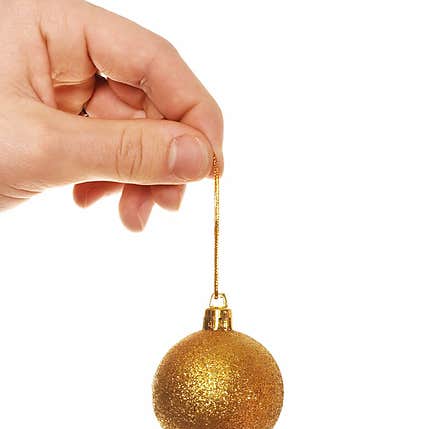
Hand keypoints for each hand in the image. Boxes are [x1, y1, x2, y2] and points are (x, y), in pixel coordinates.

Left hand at [0, 0, 222, 229]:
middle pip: (147, 97)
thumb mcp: (41, 149)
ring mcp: (53, 86)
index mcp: (49, 22)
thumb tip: (202, 157)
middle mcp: (57, 48)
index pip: (152, 58)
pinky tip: (96, 203)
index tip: (212, 164)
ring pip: (131, 128)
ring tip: (134, 216)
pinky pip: (104, 146)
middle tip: (170, 204)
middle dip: (164, 156)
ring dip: (142, 177)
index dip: (193, 111)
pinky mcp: (49, 121)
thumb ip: (128, 150)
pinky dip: (112, 180)